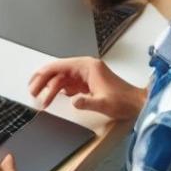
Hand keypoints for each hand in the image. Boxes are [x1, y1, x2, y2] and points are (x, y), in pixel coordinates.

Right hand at [29, 56, 146, 122]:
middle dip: (44, 81)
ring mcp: (86, 75)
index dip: (44, 75)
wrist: (138, 104)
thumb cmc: (124, 101)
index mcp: (87, 66)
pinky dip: (59, 91)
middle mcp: (85, 67)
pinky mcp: (87, 84)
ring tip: (41, 99)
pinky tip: (53, 97)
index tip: (34, 83)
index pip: (59, 66)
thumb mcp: (104, 103)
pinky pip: (68, 85)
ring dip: (51, 88)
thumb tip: (72, 101)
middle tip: (32, 91)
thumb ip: (86, 102)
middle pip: (58, 72)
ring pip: (62, 79)